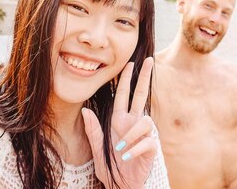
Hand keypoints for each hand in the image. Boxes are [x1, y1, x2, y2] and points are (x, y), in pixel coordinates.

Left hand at [82, 57, 155, 188]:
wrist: (123, 186)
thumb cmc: (111, 168)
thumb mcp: (97, 149)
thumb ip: (93, 130)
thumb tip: (85, 110)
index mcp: (120, 121)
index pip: (124, 95)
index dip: (127, 79)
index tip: (130, 63)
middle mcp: (133, 124)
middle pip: (141, 95)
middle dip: (144, 77)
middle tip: (148, 60)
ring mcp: (144, 135)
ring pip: (144, 121)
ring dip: (131, 135)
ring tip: (120, 149)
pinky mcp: (152, 147)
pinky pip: (146, 142)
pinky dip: (134, 149)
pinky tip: (126, 157)